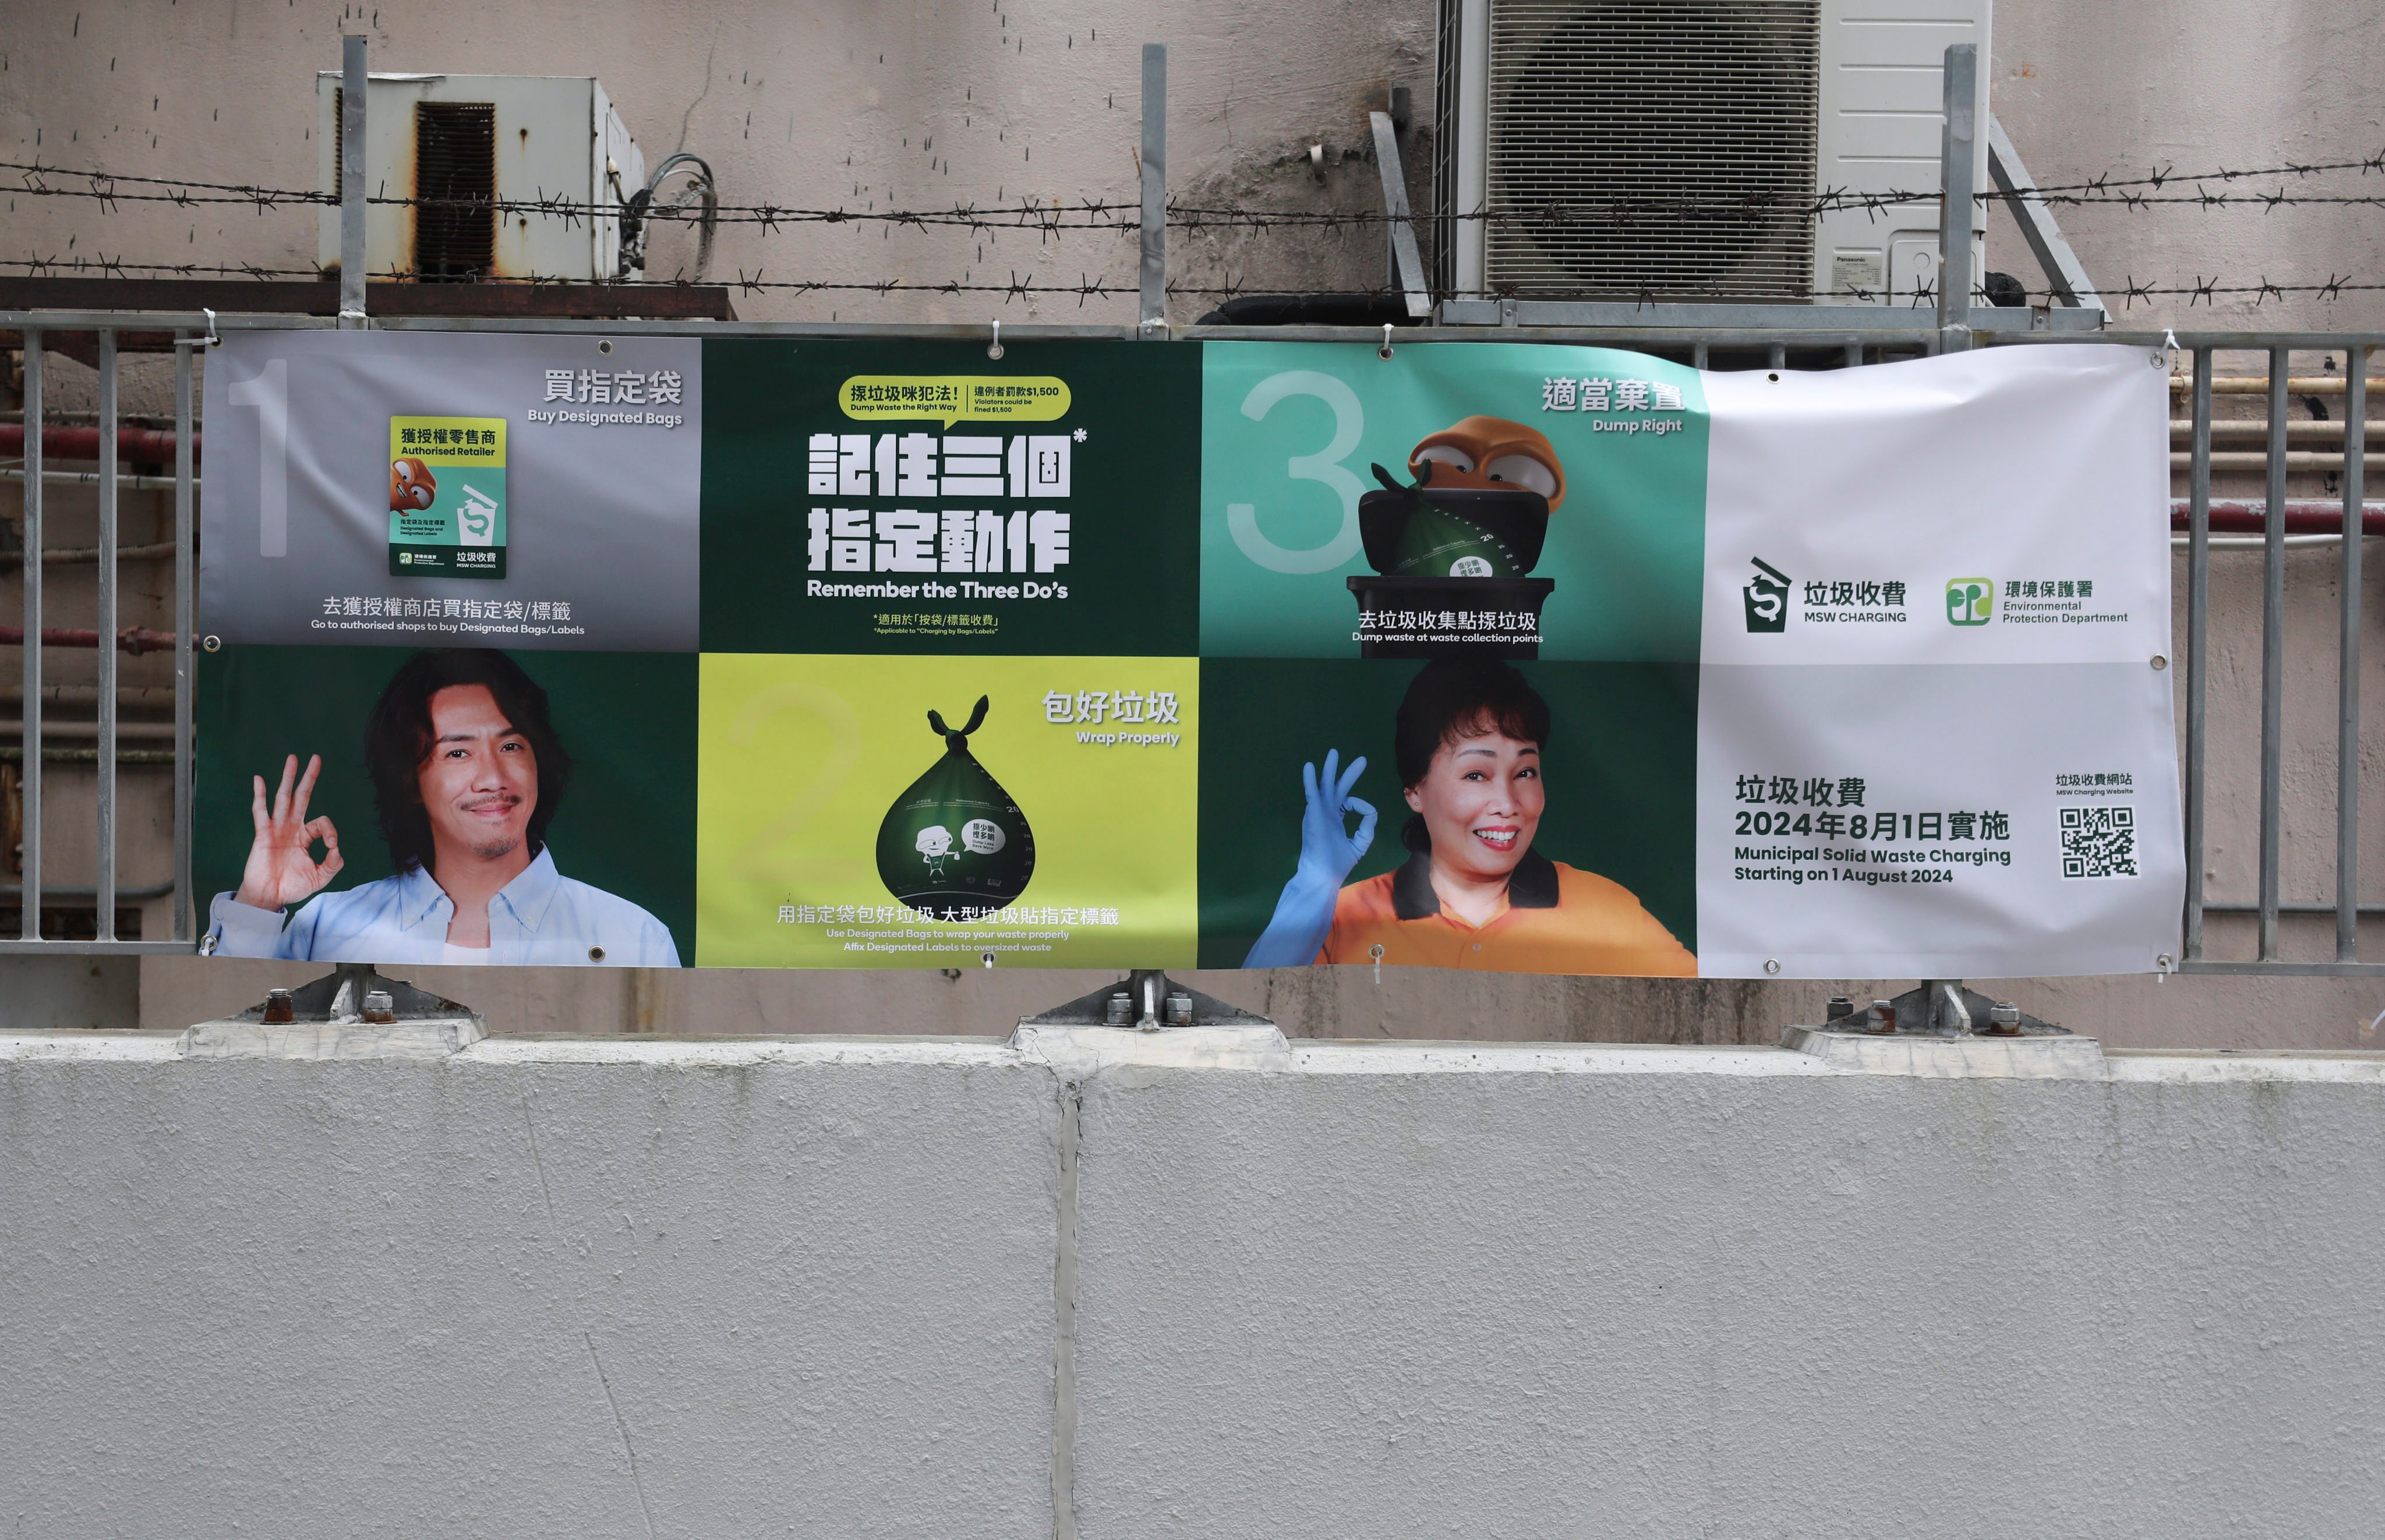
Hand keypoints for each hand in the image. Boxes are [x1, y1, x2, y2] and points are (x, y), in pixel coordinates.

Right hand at [233, 754, 343, 911]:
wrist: (270, 897)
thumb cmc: (292, 887)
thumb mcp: (321, 877)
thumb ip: (333, 864)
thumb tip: (337, 849)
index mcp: (305, 837)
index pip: (322, 823)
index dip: (330, 831)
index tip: (331, 847)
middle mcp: (291, 828)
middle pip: (301, 797)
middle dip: (308, 778)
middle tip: (316, 758)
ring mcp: (276, 829)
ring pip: (283, 798)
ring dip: (288, 778)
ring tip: (293, 758)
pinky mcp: (263, 834)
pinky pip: (260, 812)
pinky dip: (260, 795)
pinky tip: (259, 780)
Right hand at [1244, 749, 1376, 968]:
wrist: (1322, 875)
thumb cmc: (1337, 864)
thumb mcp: (1358, 844)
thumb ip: (1367, 827)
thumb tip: (1371, 810)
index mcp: (1335, 820)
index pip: (1349, 802)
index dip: (1361, 805)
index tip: (1366, 811)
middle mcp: (1327, 813)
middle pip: (1337, 787)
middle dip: (1348, 773)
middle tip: (1361, 760)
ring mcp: (1319, 812)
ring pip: (1325, 786)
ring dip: (1329, 770)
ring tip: (1333, 752)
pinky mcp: (1313, 814)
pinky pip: (1312, 794)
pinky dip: (1310, 780)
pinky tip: (1309, 767)